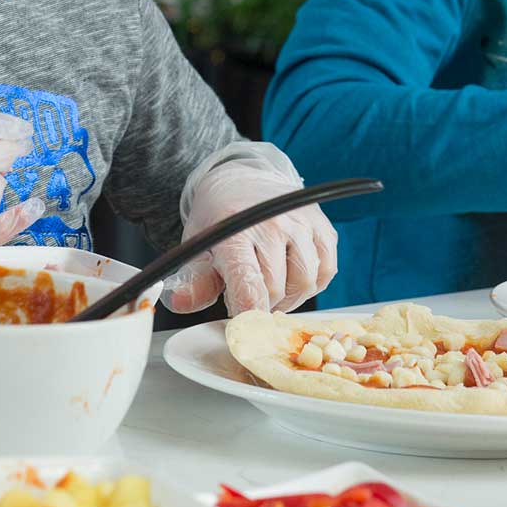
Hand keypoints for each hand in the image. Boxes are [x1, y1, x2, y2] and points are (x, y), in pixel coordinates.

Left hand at [163, 145, 337, 315]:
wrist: (244, 181)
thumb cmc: (220, 220)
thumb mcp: (199, 247)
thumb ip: (195, 281)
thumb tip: (180, 304)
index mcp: (235, 230)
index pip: (248, 282)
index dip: (248, 313)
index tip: (245, 325)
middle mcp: (273, 223)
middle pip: (276, 289)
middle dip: (261, 304)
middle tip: (247, 295)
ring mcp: (302, 223)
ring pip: (305, 283)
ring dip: (288, 297)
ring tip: (270, 287)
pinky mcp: (324, 227)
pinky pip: (326, 271)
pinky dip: (311, 283)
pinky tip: (292, 277)